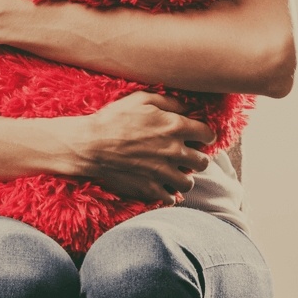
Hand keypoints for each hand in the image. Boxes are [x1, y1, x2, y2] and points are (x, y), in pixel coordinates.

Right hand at [67, 92, 216, 204]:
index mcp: (174, 127)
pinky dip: (169, 194)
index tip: (200, 138)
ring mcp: (163, 172)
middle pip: (203, 162)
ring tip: (175, 174)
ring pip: (189, 183)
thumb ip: (168, 101)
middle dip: (198, 159)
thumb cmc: (114, 118)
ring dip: (184, 178)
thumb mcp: (141, 99)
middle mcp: (174, 151)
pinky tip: (162, 187)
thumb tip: (187, 107)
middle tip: (189, 157)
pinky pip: (170, 198)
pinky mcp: (150, 189)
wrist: (90, 144)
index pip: (207, 135)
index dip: (206, 136)